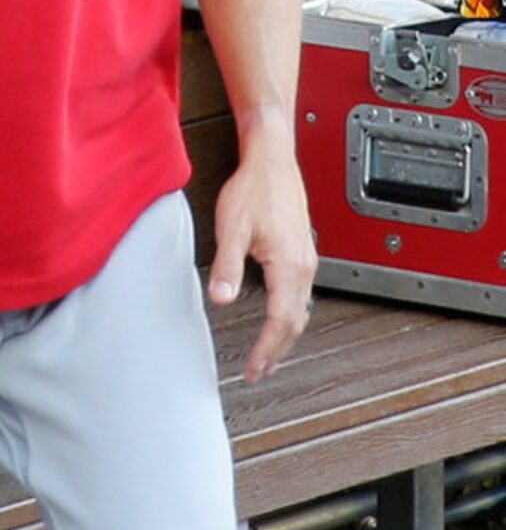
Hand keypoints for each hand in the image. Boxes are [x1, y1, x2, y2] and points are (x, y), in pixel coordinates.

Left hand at [207, 113, 317, 382]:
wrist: (272, 158)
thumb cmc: (254, 187)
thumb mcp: (232, 227)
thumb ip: (227, 265)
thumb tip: (222, 298)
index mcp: (289, 265)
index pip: (280, 321)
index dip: (267, 349)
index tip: (253, 369)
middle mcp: (304, 266)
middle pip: (296, 322)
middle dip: (278, 351)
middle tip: (259, 371)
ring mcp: (307, 258)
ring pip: (302, 309)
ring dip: (286, 335)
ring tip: (269, 354)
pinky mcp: (303, 250)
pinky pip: (302, 293)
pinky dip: (291, 314)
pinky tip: (279, 316)